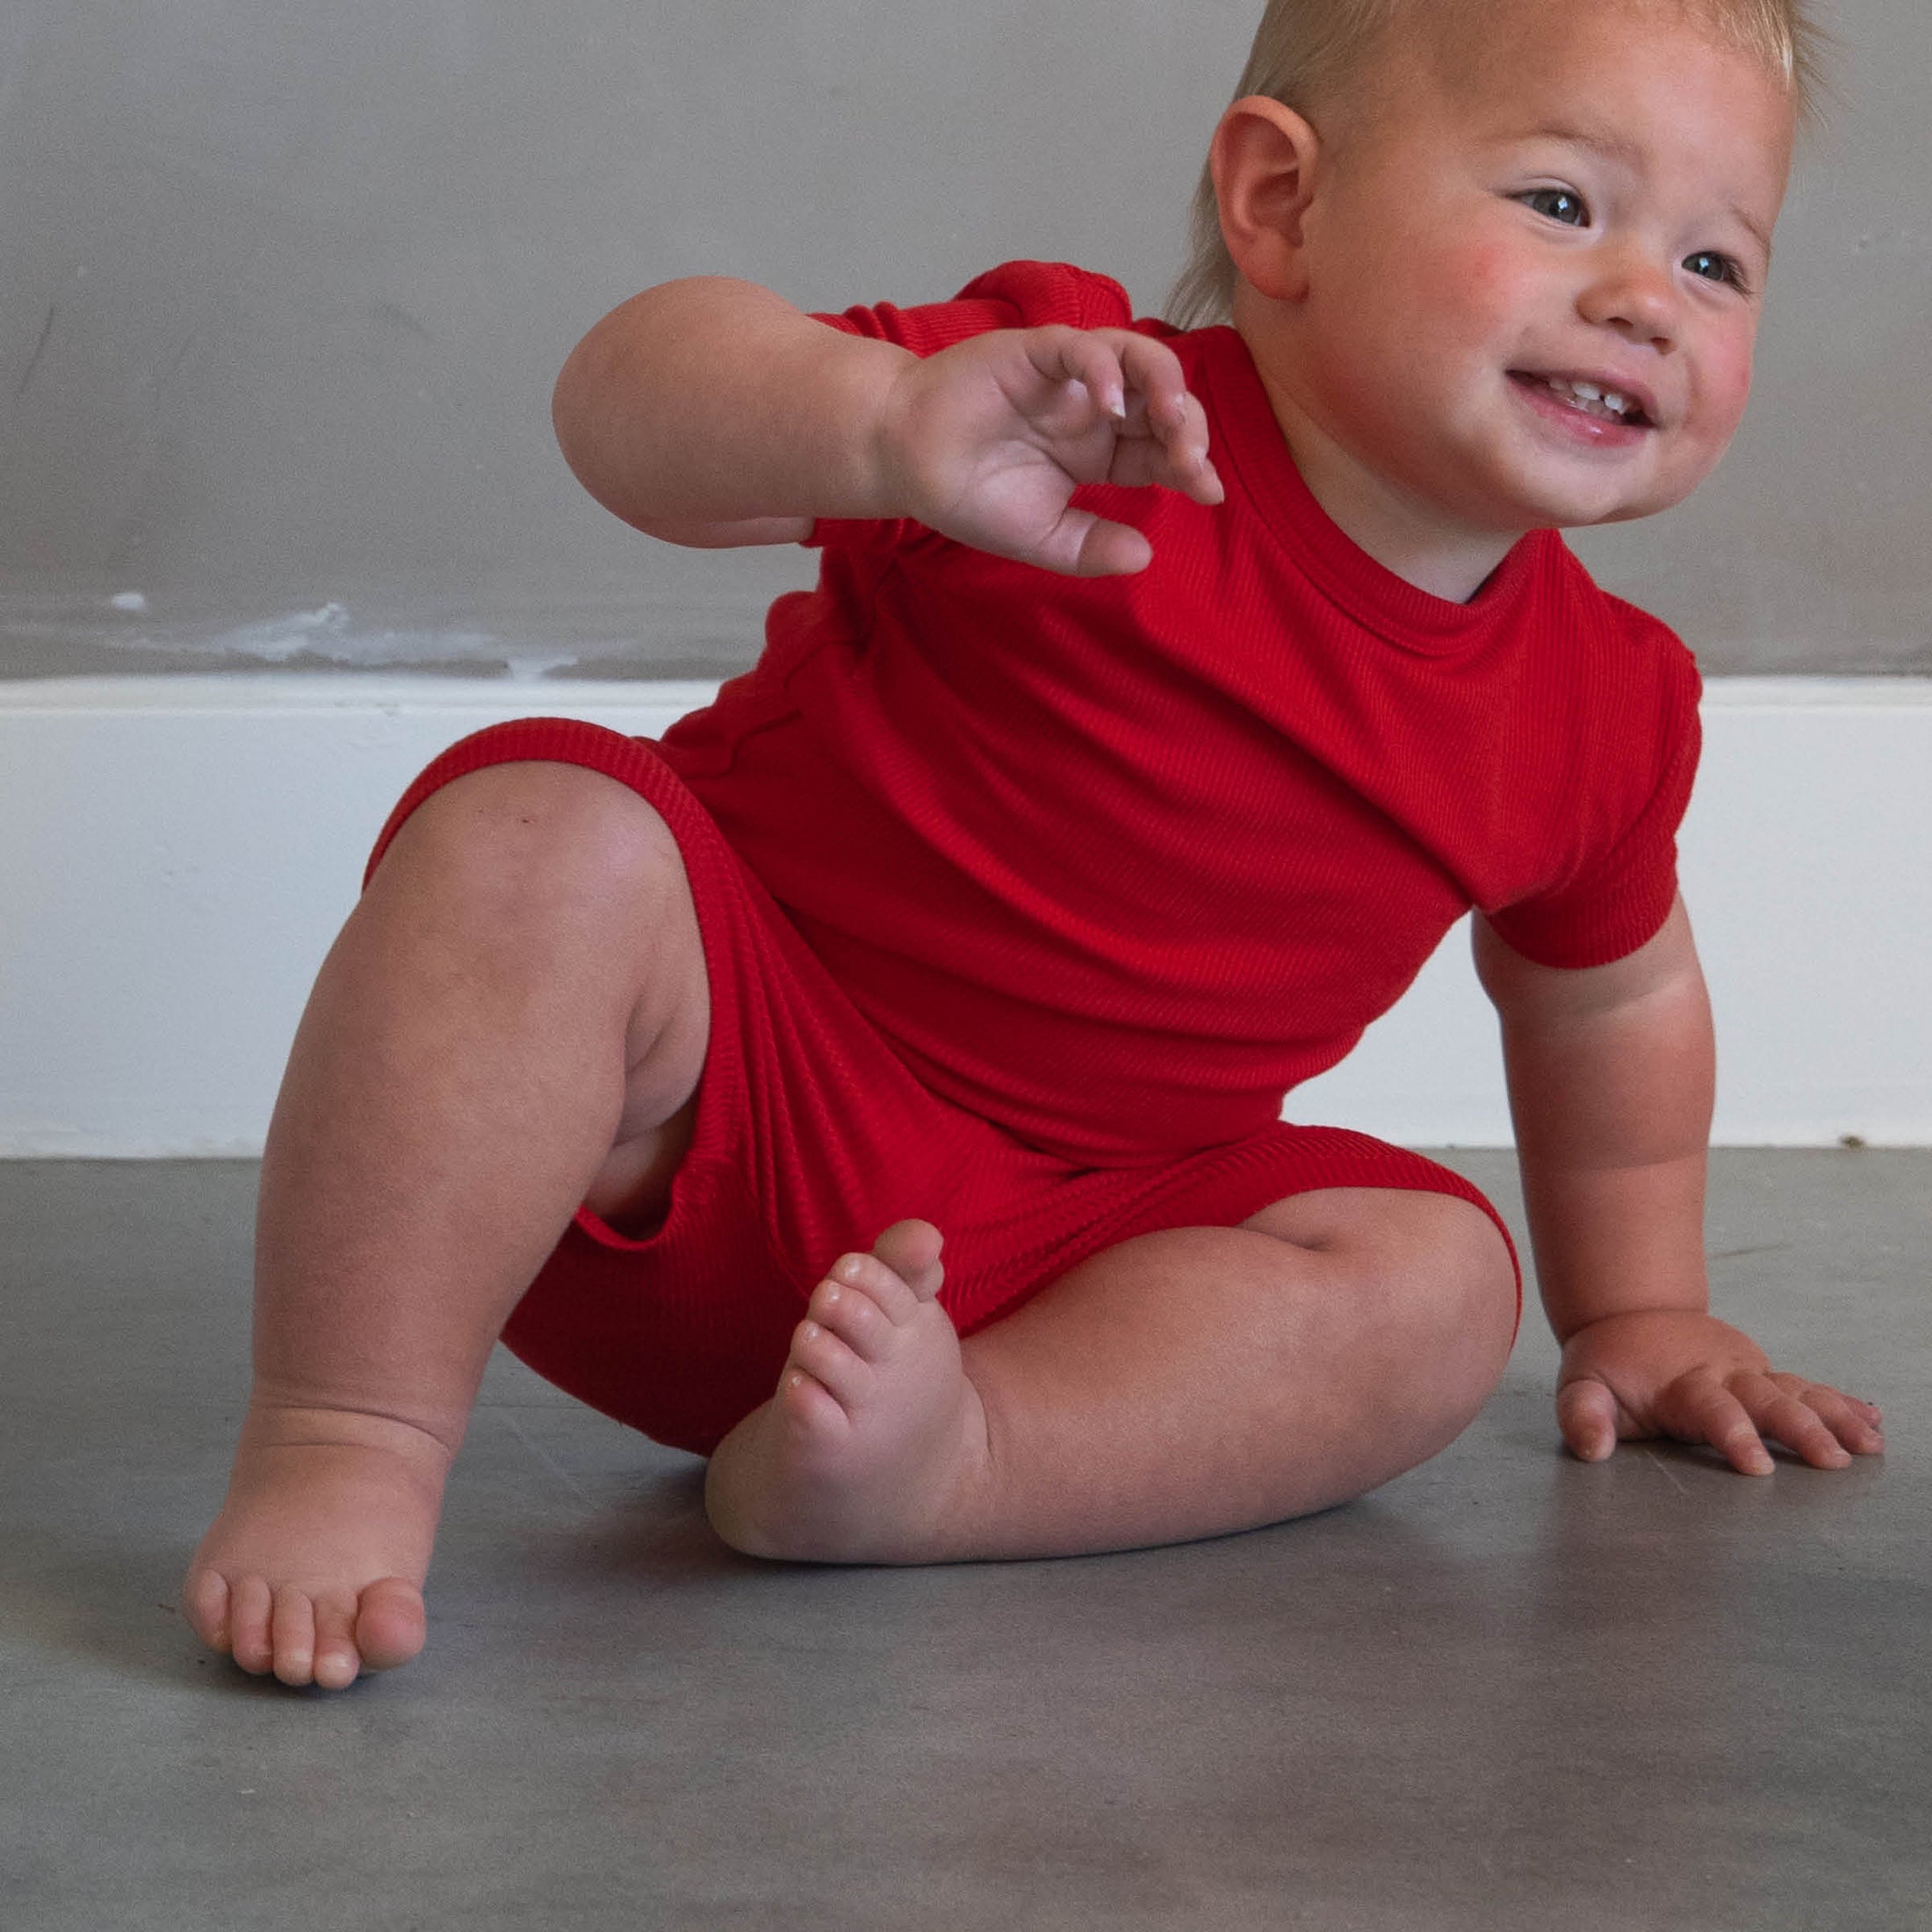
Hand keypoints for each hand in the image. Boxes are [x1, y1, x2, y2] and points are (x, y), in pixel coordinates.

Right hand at [875, 325, 1223, 576]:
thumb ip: (1090, 547)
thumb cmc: (967, 496)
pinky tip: (1110, 406)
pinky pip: (1081, 347)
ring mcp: (1068, 378)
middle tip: (1192, 464)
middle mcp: (1093, 408)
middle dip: (1188, 429)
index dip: (1191, 466)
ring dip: (1166, 386)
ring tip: (1171, 423)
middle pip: (1163, 402)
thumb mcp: (1039, 537)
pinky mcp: (1035, 352)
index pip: (1161, 451)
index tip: (1209, 491)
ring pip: (1138, 360)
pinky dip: (1103, 368)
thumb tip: (1146, 555)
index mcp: (1101, 452)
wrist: (904, 464)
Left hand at [1556, 1308, 1884, 1474]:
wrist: (1630, 1315)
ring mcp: (1748, 1372)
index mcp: (1680, 1383)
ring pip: (1797, 1392)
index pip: (1711, 1410)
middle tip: (1832, 1461)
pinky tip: (1873, 1421)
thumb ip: (1584, 1416)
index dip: (1733, 1434)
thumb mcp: (1581, 1386)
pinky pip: (1807, 1387)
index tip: (1757, 1464)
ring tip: (1870, 1444)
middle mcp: (1722, 1374)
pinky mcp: (1763, 1374)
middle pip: (1767, 1400)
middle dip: (1800, 1430)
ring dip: (1835, 1417)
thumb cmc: (1607, 1364)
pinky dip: (1841, 1402)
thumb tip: (1592, 1449)